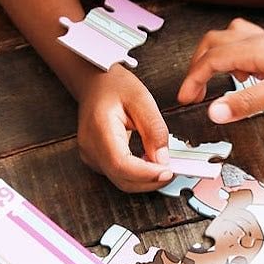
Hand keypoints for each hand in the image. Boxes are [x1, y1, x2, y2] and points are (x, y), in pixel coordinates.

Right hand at [76, 66, 173, 192]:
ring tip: (163, 166)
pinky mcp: (95, 159)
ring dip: (145, 179)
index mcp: (99, 129)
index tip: (168, 171)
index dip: (146, 174)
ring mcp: (90, 155)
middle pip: (121, 178)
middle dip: (150, 180)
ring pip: (120, 180)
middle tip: (173, 170)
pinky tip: (149, 164)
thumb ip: (154, 130)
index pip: (121, 164)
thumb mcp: (142, 99)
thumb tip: (163, 159)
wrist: (95, 82)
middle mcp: (90, 147)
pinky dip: (136, 174)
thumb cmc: (114, 85)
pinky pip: (117, 174)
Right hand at [178, 19, 263, 123]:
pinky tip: (251, 75)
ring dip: (217, 58)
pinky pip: (247, 44)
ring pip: (229, 40)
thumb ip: (245, 103)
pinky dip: (237, 57)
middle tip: (195, 92)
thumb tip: (212, 113)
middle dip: (198, 66)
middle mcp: (256, 41)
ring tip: (223, 83)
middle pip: (213, 44)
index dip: (192, 80)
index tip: (184, 100)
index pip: (208, 61)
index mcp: (251, 50)